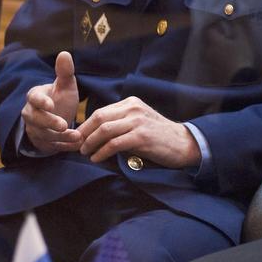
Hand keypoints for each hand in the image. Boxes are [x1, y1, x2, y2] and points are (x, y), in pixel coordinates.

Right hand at [21, 51, 82, 155]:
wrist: (57, 120)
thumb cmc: (60, 99)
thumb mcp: (65, 86)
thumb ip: (65, 72)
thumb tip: (65, 53)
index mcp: (35, 96)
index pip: (33, 97)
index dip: (41, 101)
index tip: (51, 104)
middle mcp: (31, 113)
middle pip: (35, 118)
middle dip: (49, 122)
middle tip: (64, 125)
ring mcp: (34, 129)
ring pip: (43, 135)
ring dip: (60, 137)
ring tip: (77, 137)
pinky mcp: (41, 142)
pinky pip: (50, 146)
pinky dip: (64, 146)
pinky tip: (77, 145)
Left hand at [76, 97, 200, 167]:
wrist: (183, 143)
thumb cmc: (158, 137)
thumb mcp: (139, 122)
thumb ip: (121, 123)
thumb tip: (95, 133)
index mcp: (131, 103)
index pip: (101, 112)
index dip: (86, 125)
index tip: (78, 137)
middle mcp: (133, 109)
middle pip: (99, 117)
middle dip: (84, 133)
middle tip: (77, 145)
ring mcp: (138, 122)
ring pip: (105, 130)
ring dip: (90, 143)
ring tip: (85, 152)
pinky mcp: (141, 136)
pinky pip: (115, 143)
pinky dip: (102, 152)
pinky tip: (97, 158)